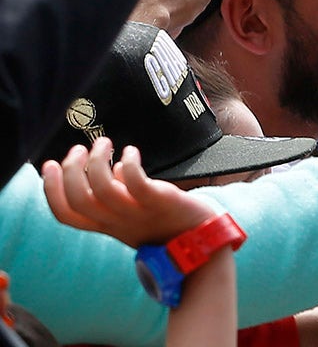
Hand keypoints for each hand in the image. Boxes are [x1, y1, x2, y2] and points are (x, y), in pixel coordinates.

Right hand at [41, 137, 218, 247]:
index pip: (65, 214)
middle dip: (70, 170)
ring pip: (102, 189)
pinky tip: (133, 152)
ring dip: (97, 161)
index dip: (51, 189)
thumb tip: (114, 167)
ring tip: (105, 143)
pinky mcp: (160, 201)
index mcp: (106, 226)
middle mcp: (117, 222)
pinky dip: (129, 162)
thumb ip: (118, 194)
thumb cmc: (166, 222)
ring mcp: (138, 212)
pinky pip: (136, 182)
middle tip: (79, 149)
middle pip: (78, 199)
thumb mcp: (133, 213)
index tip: (49, 165)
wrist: (201, 242)